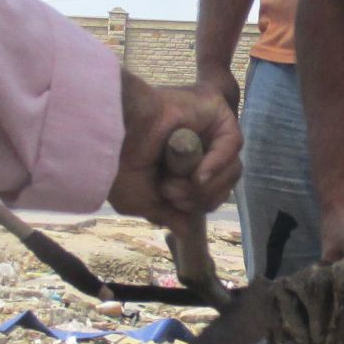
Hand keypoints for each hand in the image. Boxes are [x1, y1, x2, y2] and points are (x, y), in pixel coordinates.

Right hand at [109, 74, 240, 223]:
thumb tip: (188, 231)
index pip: (211, 192)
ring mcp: (207, 129)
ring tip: (176, 184)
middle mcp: (197, 147)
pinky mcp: (215, 112)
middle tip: (170, 194)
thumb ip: (167, 215)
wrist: (111, 133)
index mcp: (181, 165)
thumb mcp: (139, 201)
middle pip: (224, 182)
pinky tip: (197, 174)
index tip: (172, 202)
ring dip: (206, 186)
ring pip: (232, 167)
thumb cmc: (115, 164)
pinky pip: (232, 144)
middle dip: (201, 198)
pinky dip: (217, 164)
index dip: (200, 204)